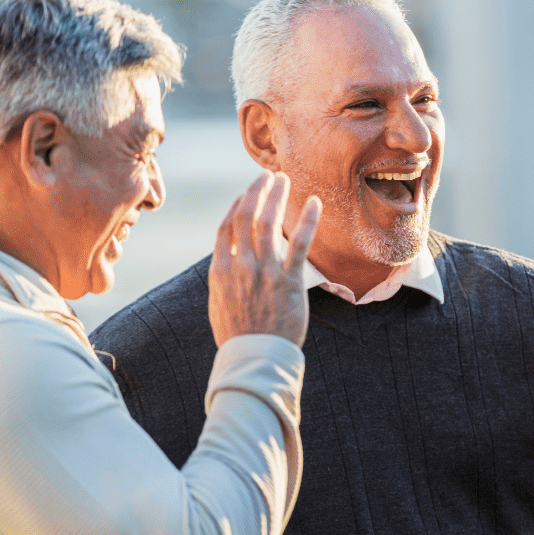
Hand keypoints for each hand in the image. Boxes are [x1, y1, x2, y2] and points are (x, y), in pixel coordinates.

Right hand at [209, 172, 320, 346]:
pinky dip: (307, 220)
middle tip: (266, 176)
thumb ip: (223, 278)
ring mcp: (264, 271)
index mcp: (220, 270)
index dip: (237, 205)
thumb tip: (226, 259)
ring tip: (283, 179)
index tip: (248, 193)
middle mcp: (240, 266)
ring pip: (267, 222)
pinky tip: (314, 202)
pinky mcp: (289, 280)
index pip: (227, 227)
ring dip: (276, 196)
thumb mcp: (219, 303)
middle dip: (256, 192)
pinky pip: (299, 243)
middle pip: (245, 216)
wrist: (255, 358)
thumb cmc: (238, 336)